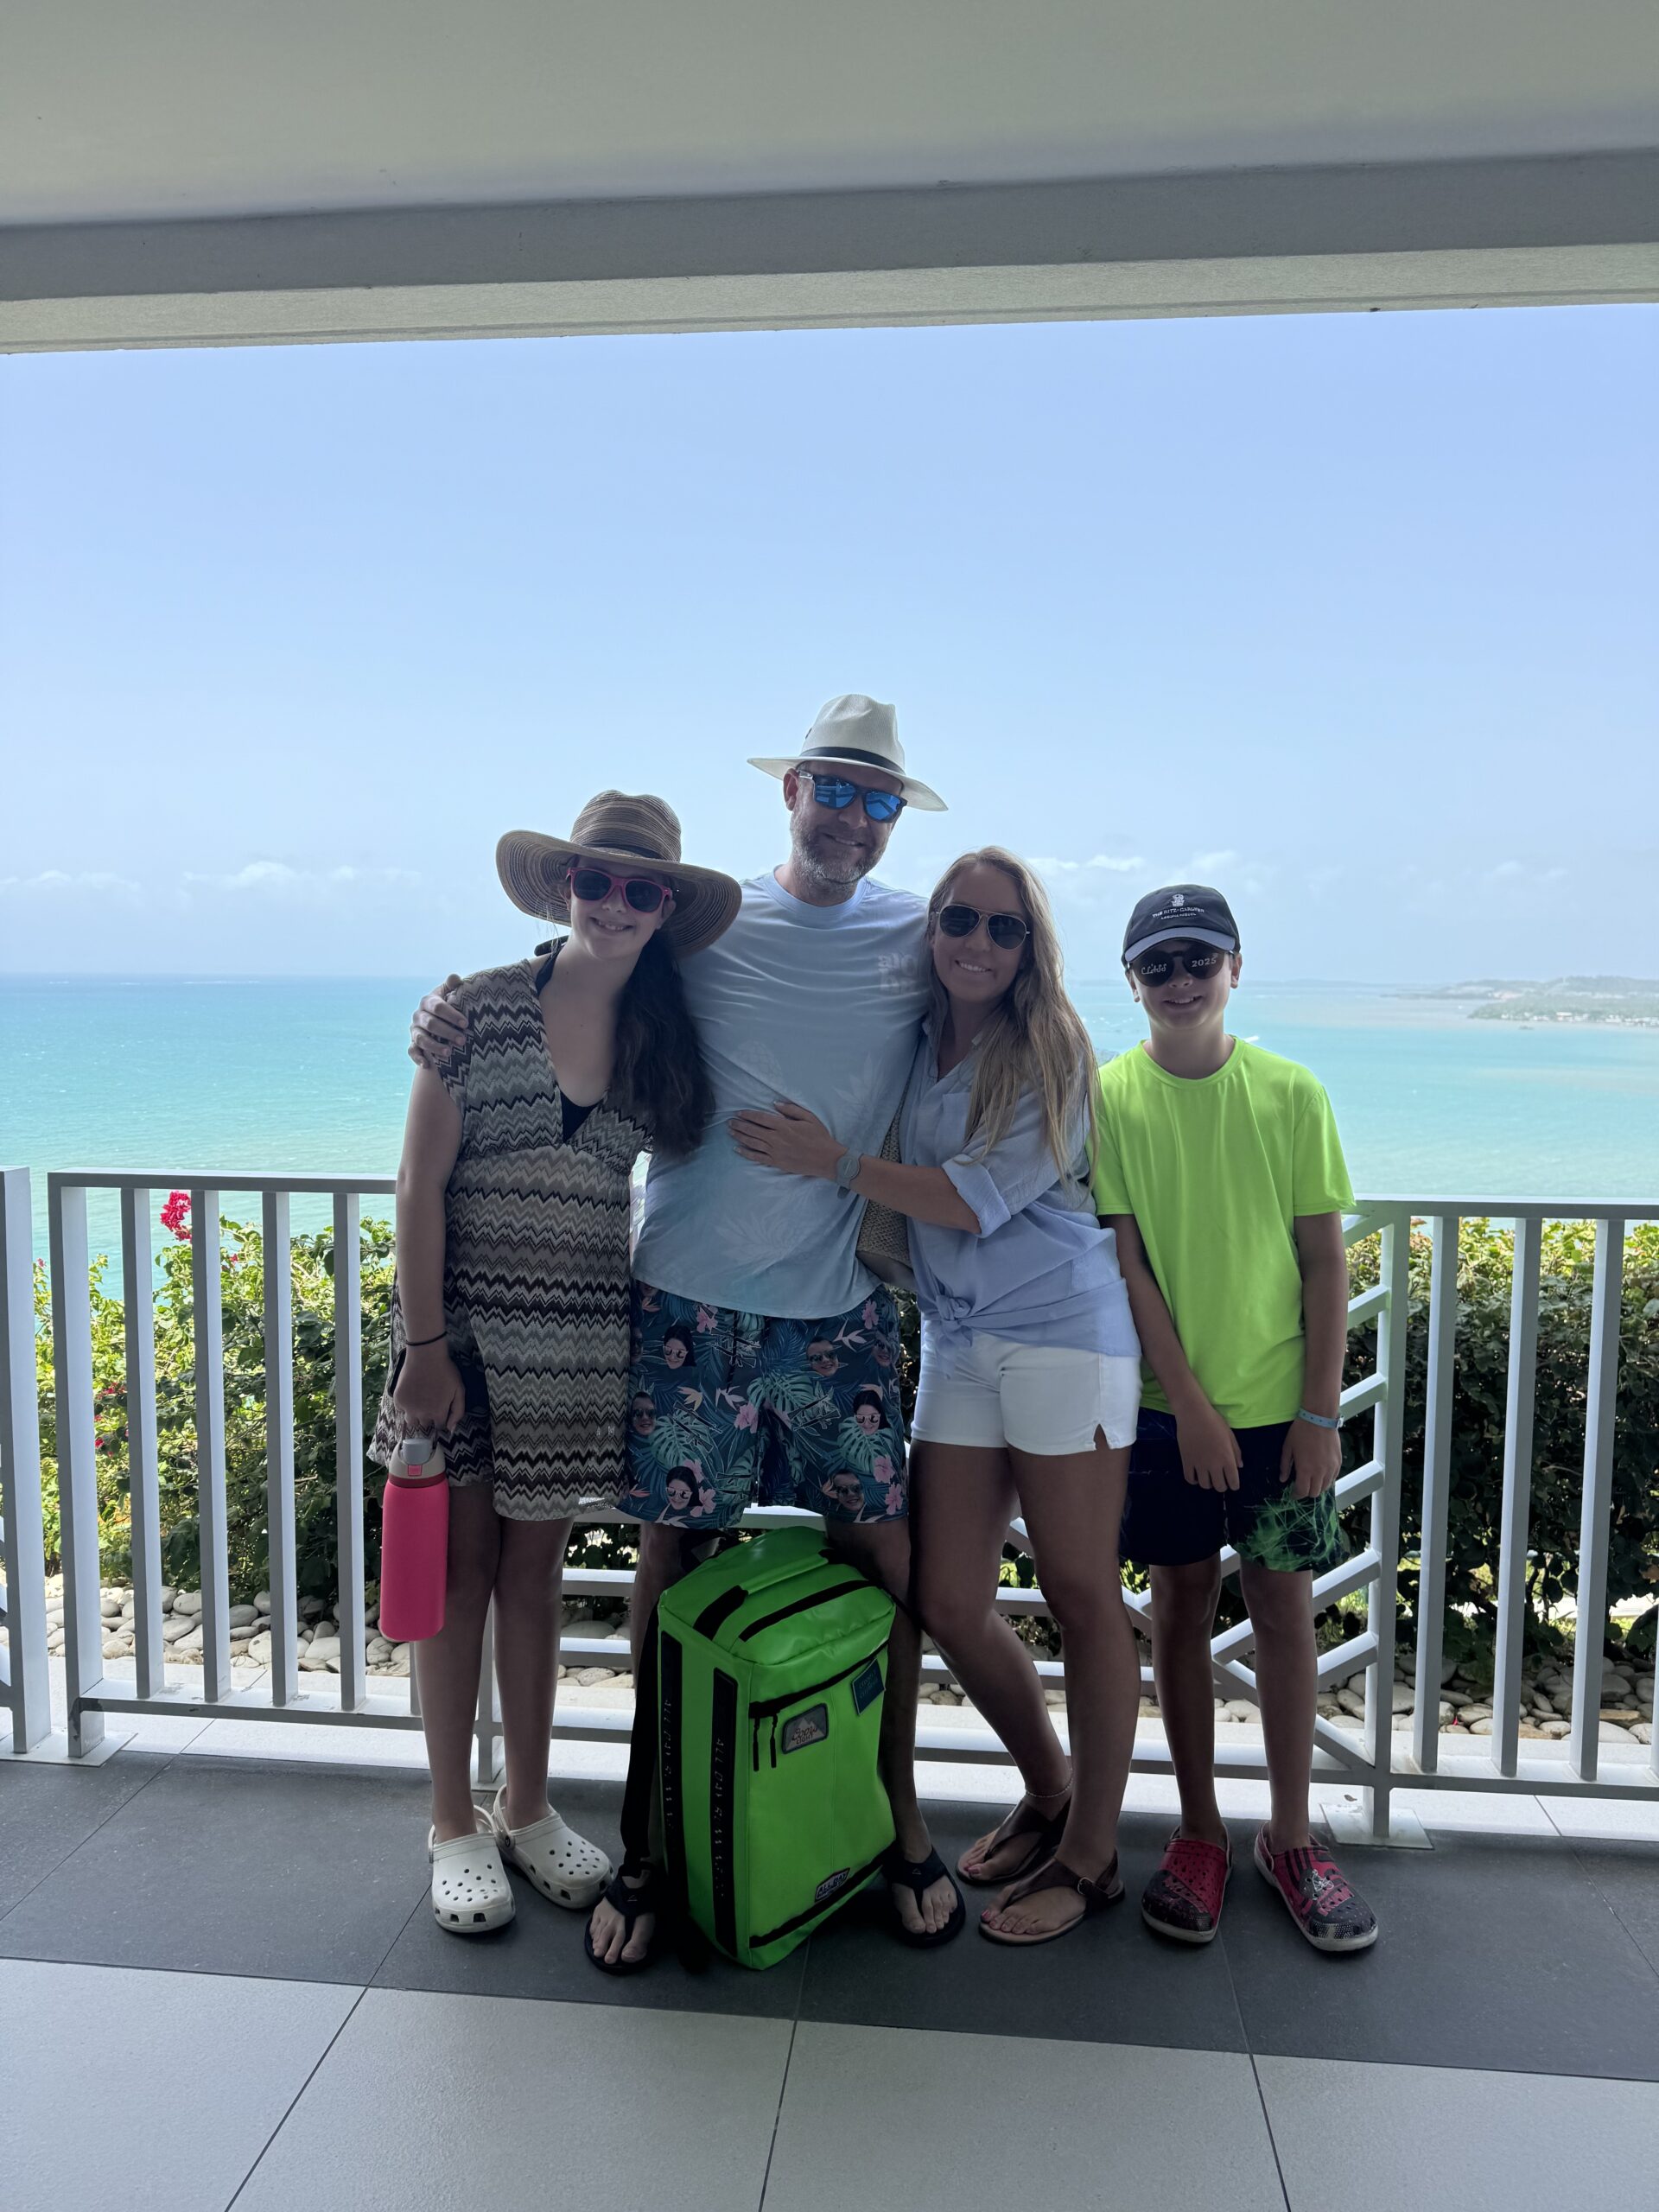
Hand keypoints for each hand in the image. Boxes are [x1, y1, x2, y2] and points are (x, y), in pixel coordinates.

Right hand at [393, 1343, 466, 1435]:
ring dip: (416, 1416)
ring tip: (419, 1402)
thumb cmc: (445, 1371)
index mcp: (438, 1413)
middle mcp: (422, 1414)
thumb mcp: (459, 1390)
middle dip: (429, 1417)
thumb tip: (451, 1428)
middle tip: (430, 1402)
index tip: (440, 1409)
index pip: (439, 1426)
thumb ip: (457, 1411)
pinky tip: (411, 1393)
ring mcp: (408, 1408)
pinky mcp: (398, 1400)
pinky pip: (401, 1410)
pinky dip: (406, 1405)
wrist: (425, 1356)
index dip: (441, 1418)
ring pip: (412, 1421)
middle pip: (425, 1424)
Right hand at [409, 976, 466, 1068]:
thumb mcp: (450, 994)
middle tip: (462, 1040)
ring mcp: (414, 1030)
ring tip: (449, 1053)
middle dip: (446, 1032)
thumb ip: (452, 986)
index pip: (437, 1007)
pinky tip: (427, 1064)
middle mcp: (419, 1015)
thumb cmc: (449, 1005)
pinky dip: (418, 1058)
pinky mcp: (413, 1043)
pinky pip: (412, 1051)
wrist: (439, 1020)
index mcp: (428, 1001)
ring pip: (421, 1038)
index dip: (451, 1015)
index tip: (465, 1023)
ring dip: (434, 1046)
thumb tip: (455, 977)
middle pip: (430, 1024)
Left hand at [728, 1100, 843, 1180]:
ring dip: (740, 1136)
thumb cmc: (820, 1137)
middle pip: (753, 1130)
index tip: (739, 1112)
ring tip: (730, 1132)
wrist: (827, 1159)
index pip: (761, 1118)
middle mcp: (777, 1139)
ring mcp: (776, 1151)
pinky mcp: (777, 1162)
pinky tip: (737, 1149)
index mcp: (784, 1126)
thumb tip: (776, 1104)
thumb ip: (792, 1109)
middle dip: (740, 1125)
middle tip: (729, 1122)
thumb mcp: (809, 1117)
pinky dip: (746, 1153)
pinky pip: (758, 1157)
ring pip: (753, 1143)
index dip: (748, 1115)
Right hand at [1175, 1399, 1243, 1490]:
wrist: (1193, 1414)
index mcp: (1227, 1458)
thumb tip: (1239, 1466)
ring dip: (1208, 1483)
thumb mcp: (1230, 1435)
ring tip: (1208, 1476)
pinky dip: (1194, 1480)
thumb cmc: (1214, 1422)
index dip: (1234, 1485)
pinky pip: (1190, 1479)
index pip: (1233, 1482)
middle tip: (1221, 1478)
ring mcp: (1199, 1464)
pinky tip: (1197, 1475)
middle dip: (1222, 1485)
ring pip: (1205, 1485)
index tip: (1232, 1482)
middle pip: (1219, 1487)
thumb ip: (1236, 1452)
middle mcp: (1214, 1465)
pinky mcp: (1186, 1461)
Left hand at [1281, 1417, 1341, 1498]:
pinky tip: (1321, 1474)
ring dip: (1317, 1487)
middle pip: (1315, 1493)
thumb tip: (1282, 1479)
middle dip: (1306, 1492)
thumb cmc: (1301, 1431)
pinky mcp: (1338, 1463)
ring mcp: (1331, 1468)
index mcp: (1305, 1469)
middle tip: (1301, 1487)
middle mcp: (1320, 1472)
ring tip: (1311, 1481)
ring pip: (1325, 1487)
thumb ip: (1285, 1465)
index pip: (1302, 1491)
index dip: (1296, 1495)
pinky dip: (1326, 1480)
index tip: (1293, 1494)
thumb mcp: (1288, 1448)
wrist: (1319, 1418)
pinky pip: (1333, 1479)